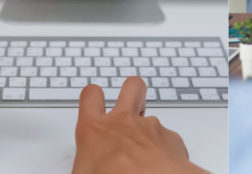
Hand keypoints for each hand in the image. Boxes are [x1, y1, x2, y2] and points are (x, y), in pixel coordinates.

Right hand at [72, 77, 200, 173]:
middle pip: (132, 86)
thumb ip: (85, 163)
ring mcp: (150, 127)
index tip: (94, 101)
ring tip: (144, 152)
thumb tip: (81, 173)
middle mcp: (124, 122)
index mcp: (95, 129)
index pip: (90, 96)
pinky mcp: (171, 139)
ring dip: (147, 130)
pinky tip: (159, 165)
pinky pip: (168, 139)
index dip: (92, 96)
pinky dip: (164, 150)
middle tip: (129, 104)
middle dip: (131, 91)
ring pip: (152, 117)